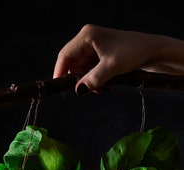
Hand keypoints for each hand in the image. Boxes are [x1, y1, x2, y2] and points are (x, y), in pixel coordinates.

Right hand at [53, 24, 183, 94]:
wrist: (153, 51)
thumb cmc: (133, 53)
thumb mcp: (111, 68)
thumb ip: (93, 80)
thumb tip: (78, 91)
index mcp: (87, 36)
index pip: (65, 55)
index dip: (60, 72)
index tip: (60, 86)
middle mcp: (88, 40)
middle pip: (73, 63)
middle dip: (79, 79)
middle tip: (88, 91)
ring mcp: (93, 47)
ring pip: (81, 69)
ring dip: (89, 81)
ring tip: (102, 89)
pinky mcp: (99, 54)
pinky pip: (90, 70)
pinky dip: (95, 79)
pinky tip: (106, 85)